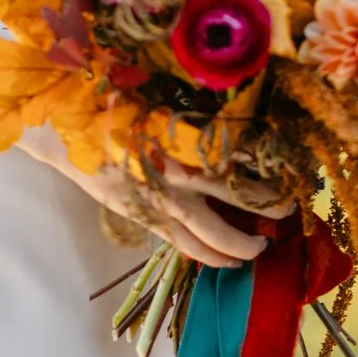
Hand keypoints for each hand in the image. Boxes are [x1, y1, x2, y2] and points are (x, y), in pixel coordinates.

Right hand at [18, 127, 295, 268]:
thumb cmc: (114, 103)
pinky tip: (223, 258)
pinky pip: (185, 246)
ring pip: (216, 236)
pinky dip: (209, 255)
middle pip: (243, 199)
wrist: (65, 128)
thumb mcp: (160, 98)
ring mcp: (165, 201)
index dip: (274, 164)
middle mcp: (183, 172)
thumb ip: (196, 114)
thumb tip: (237, 120)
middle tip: (289, 211)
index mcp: (190, 135)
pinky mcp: (146, 218)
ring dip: (242, 246)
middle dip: (272, 209)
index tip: (292, 166)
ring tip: (259, 248)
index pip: (248, 155)